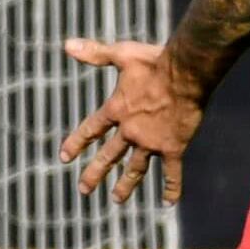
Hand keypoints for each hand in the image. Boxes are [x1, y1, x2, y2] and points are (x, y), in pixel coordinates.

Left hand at [59, 37, 202, 204]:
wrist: (185, 74)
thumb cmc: (154, 61)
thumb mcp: (122, 54)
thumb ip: (95, 53)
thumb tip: (66, 45)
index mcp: (116, 110)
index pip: (91, 130)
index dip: (76, 143)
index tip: (64, 157)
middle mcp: (130, 131)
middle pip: (109, 156)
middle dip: (94, 173)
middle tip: (83, 189)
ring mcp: (151, 142)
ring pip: (135, 169)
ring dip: (125, 185)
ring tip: (116, 199)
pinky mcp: (173, 147)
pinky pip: (171, 172)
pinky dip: (171, 187)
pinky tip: (168, 203)